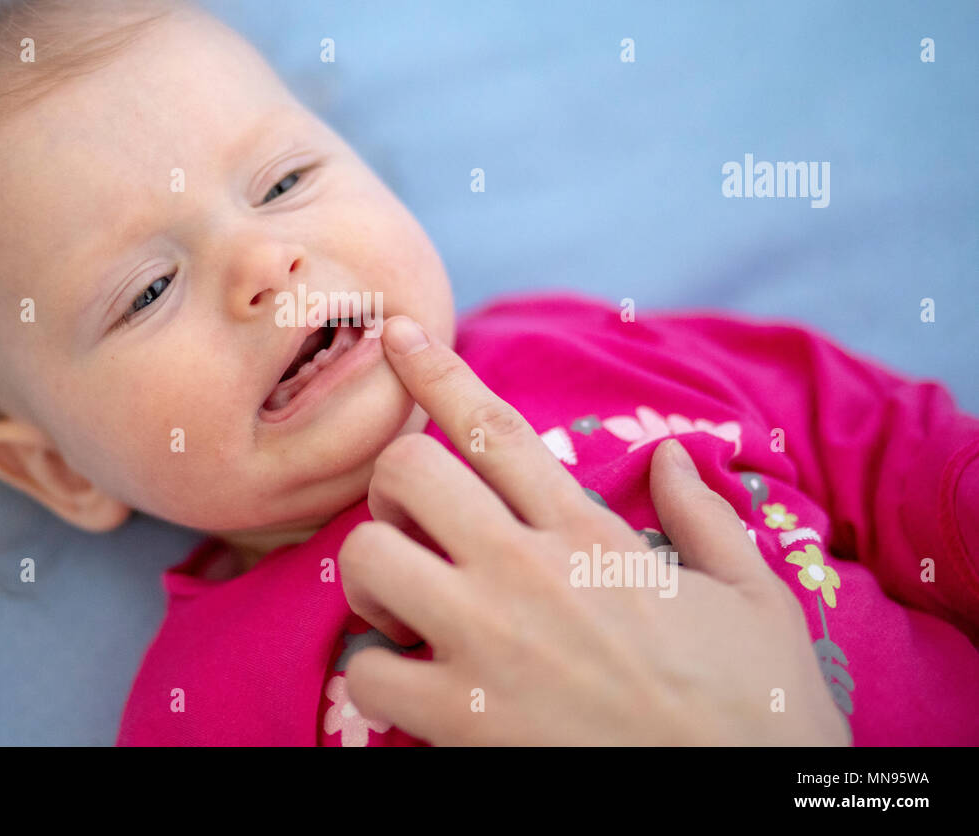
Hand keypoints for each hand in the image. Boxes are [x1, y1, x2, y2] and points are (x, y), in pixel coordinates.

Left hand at [338, 314, 849, 745]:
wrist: (752, 805)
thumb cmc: (756, 708)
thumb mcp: (754, 596)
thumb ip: (706, 515)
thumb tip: (675, 456)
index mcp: (590, 535)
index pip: (495, 429)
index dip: (436, 371)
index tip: (395, 334)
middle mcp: (526, 572)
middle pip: (405, 474)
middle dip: (392, 488)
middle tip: (418, 531)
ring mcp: (486, 645)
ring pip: (367, 559)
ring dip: (373, 579)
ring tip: (409, 609)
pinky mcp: (461, 722)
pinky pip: (367, 672)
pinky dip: (377, 675)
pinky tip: (416, 685)